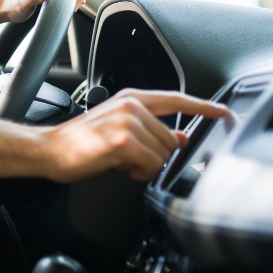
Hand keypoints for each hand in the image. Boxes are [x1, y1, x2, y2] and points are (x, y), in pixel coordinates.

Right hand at [37, 89, 228, 182]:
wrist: (49, 149)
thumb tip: (179, 137)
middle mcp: (132, 106)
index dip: (203, 106)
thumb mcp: (118, 129)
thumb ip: (150, 130)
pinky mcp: (123, 141)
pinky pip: (152, 165)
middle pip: (172, 138)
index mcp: (131, 99)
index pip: (176, 99)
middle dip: (156, 156)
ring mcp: (128, 122)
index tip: (222, 112)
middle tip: (130, 160)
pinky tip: (121, 169)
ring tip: (122, 163)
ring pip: (163, 154)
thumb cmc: (79, 142)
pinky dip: (140, 173)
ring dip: (147, 166)